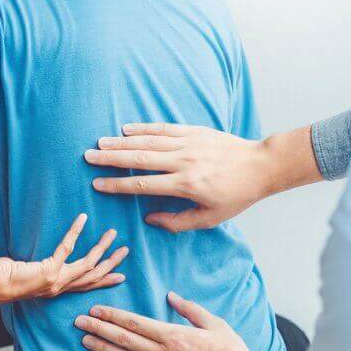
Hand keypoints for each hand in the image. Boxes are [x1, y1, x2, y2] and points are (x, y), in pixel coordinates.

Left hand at [0, 214, 129, 300]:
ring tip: (113, 234)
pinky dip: (75, 232)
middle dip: (111, 264)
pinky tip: (82, 218)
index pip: (86, 286)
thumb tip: (41, 260)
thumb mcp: (28, 275)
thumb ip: (41, 269)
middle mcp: (60, 288)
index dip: (104, 281)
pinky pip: (67, 247)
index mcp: (56, 290)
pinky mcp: (49, 270)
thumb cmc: (2, 279)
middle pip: (94, 277)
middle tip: (125, 252)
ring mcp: (56, 280)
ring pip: (88, 264)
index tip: (120, 276)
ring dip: (102, 248)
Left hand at [74, 292, 263, 350]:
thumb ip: (189, 309)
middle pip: (123, 339)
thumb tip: (171, 296)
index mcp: (173, 335)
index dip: (112, 315)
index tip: (95, 309)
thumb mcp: (214, 323)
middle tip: (79, 322)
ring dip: (103, 349)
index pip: (134, 322)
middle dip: (99, 329)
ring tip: (85, 341)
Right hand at [85, 123, 318, 231]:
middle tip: (88, 157)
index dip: (117, 185)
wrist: (261, 166)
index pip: (143, 185)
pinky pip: (164, 128)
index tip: (97, 183)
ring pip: (148, 141)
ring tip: (100, 142)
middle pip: (140, 159)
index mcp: (187, 185)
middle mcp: (184, 162)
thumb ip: (178, 221)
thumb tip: (149, 219)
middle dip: (111, 158)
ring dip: (122, 142)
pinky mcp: (194, 131)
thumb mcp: (210, 218)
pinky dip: (144, 128)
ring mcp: (189, 144)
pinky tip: (126, 129)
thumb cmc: (236, 196)